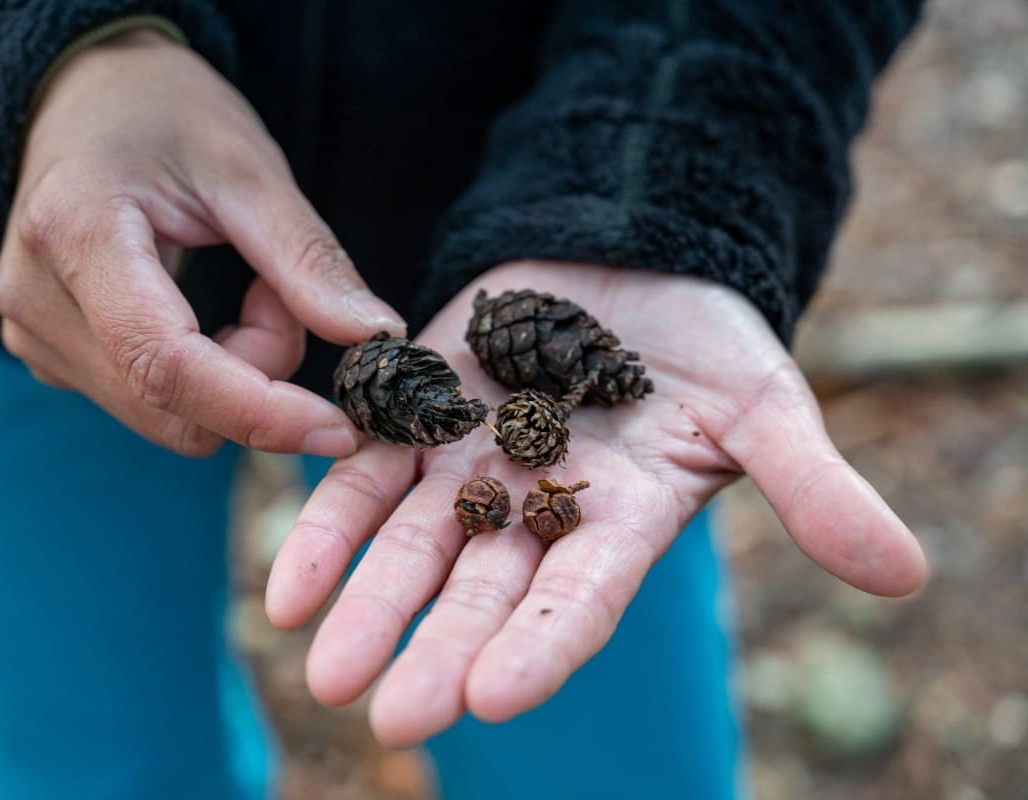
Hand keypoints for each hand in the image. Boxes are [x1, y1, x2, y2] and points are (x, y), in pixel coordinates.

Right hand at [0, 29, 404, 456]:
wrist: (82, 95)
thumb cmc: (164, 113)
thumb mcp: (249, 167)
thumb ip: (309, 259)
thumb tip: (377, 337)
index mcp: (75, 233)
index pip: (165, 363)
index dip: (258, 411)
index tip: (339, 427)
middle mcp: (35, 300)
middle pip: (174, 408)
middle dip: (258, 377)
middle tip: (278, 294)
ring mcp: (33, 336)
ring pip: (170, 418)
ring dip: (236, 377)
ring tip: (245, 290)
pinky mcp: (52, 357)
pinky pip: (153, 406)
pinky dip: (208, 379)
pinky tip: (208, 312)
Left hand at [265, 261, 926, 745]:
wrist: (629, 260)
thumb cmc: (707, 341)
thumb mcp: (766, 406)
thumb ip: (814, 489)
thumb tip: (904, 576)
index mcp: (617, 523)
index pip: (579, 599)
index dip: (540, 646)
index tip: (491, 695)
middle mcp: (534, 511)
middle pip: (482, 591)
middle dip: (436, 648)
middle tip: (389, 713)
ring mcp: (469, 466)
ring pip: (411, 547)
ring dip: (367, 604)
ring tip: (323, 666)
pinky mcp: (417, 417)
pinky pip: (363, 478)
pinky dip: (326, 526)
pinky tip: (285, 584)